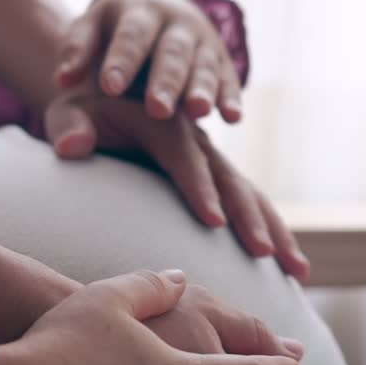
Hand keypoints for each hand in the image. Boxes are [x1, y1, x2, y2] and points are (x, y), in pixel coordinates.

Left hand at [43, 81, 309, 278]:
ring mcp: (208, 157)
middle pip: (227, 177)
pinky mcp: (214, 174)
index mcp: (161, 120)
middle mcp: (194, 138)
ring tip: (297, 270)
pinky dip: (271, 231)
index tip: (213, 221)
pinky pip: (248, 203)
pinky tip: (294, 267)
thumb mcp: (68, 113)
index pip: (182, 155)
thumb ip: (69, 128)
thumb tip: (73, 144)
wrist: (102, 95)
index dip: (199, 187)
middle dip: (247, 216)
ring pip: (248, 193)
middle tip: (263, 254)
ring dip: (273, 229)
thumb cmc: (80, 113)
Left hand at [54, 0, 241, 122]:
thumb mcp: (91, 29)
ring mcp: (203, 42)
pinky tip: (231, 119)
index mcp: (140, 12)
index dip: (122, 60)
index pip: (131, 35)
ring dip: (202, 89)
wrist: (156, 10)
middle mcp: (176, 23)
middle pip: (172, 52)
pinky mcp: (221, 62)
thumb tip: (62, 79)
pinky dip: (231, 98)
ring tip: (197, 113)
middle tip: (157, 110)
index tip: (110, 87)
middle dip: (166, 80)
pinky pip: (229, 80)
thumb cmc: (112, 30)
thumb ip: (75, 52)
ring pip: (203, 65)